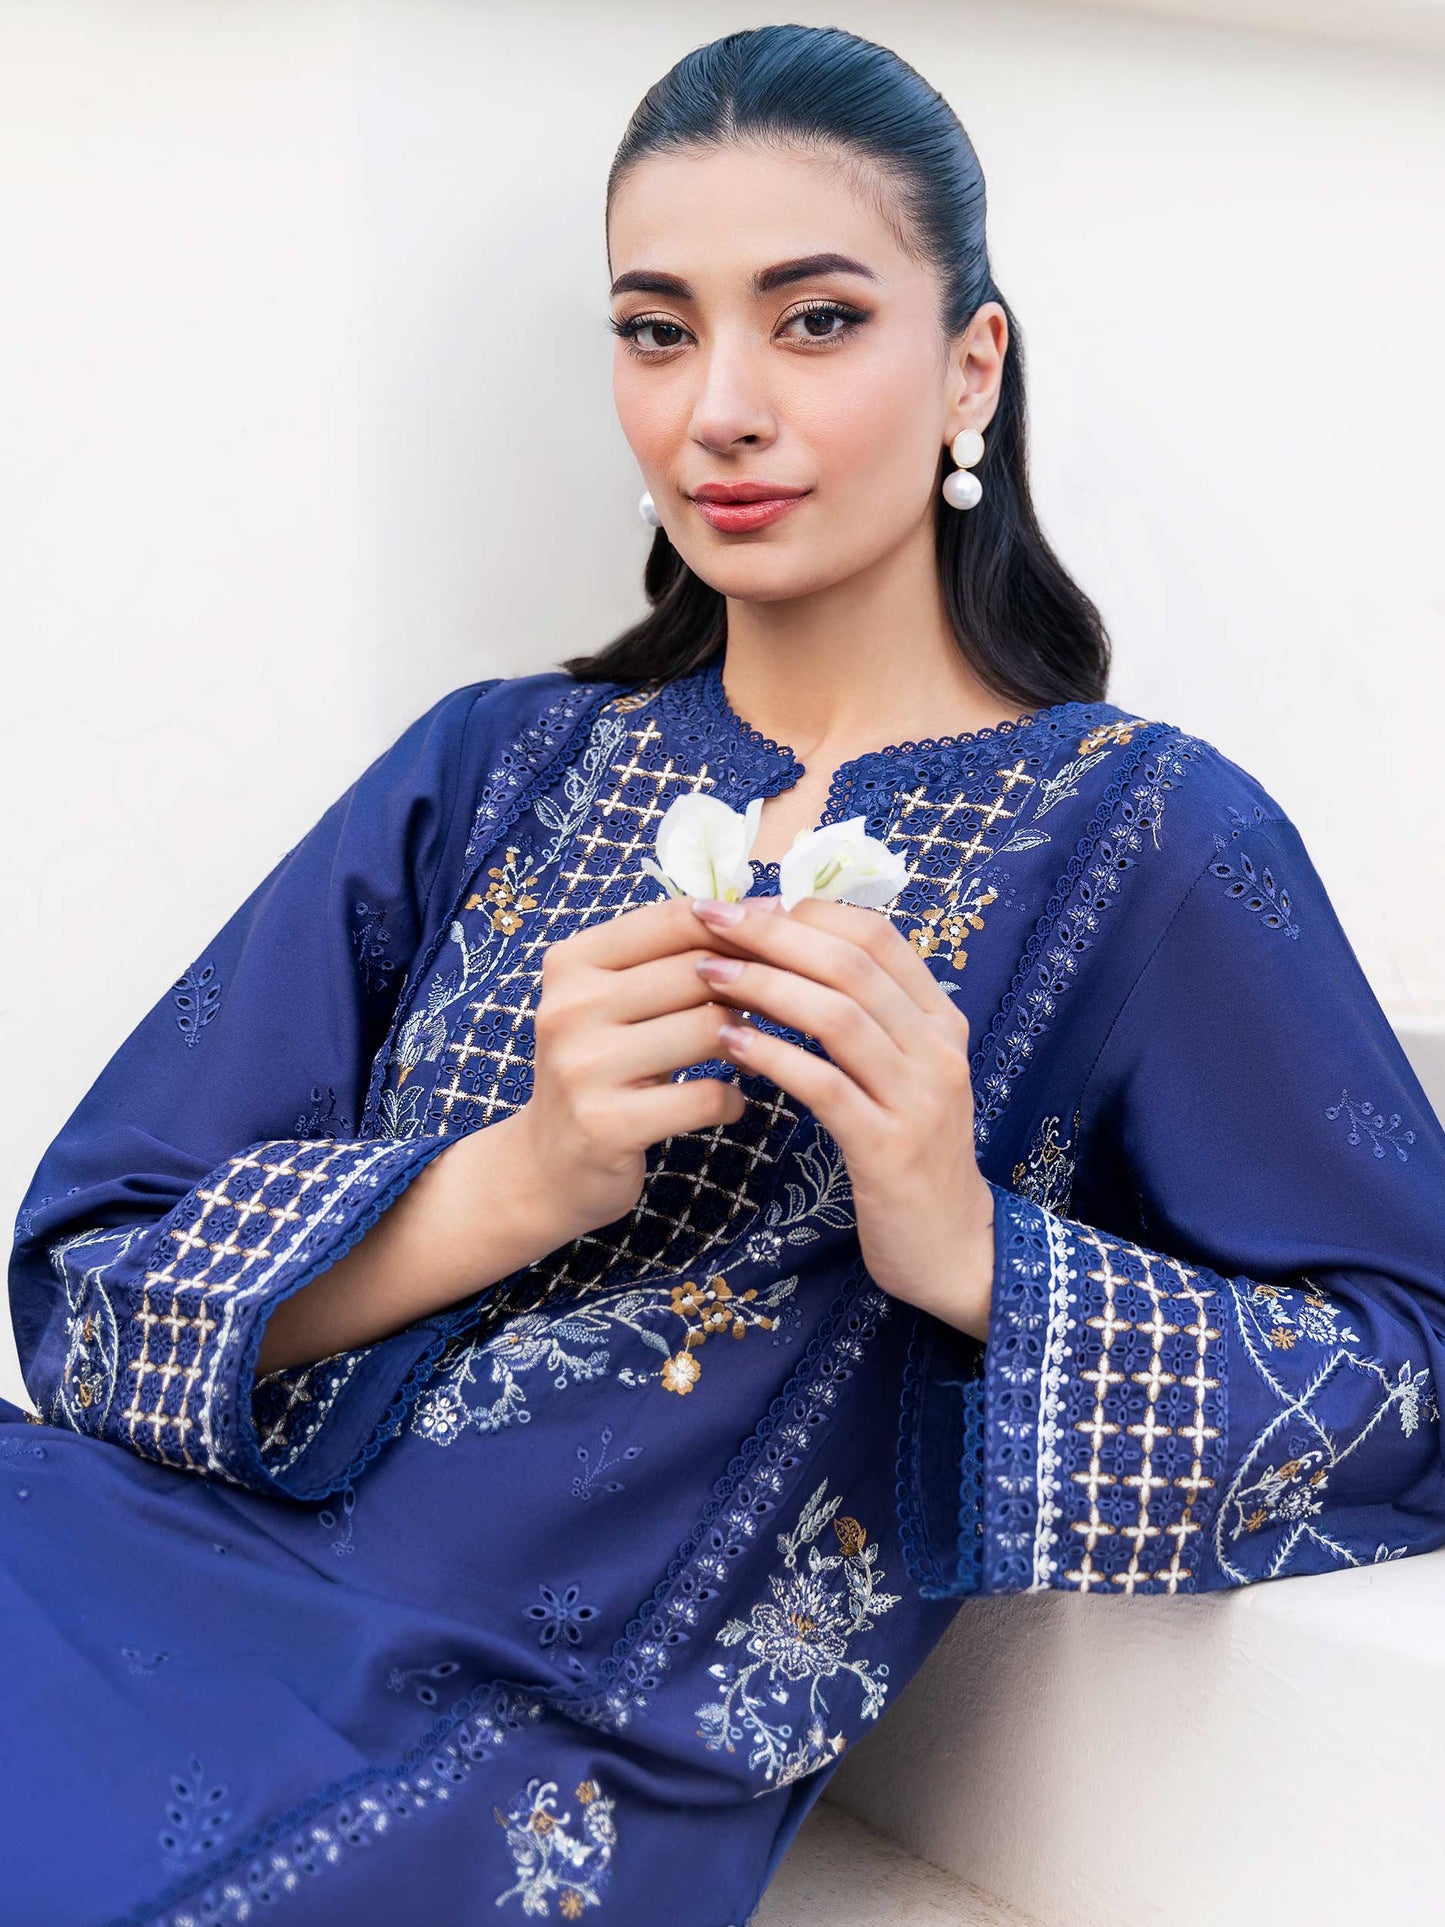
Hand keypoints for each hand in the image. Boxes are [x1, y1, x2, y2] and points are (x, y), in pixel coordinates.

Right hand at [510, 896, 752, 1248]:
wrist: (547, 1164)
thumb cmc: (600, 1068)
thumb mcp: (614, 1003)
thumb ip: (670, 959)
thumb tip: (767, 913)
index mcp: (571, 962)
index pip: (672, 920)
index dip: (738, 924)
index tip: (782, 933)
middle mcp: (569, 1007)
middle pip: (699, 971)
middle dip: (754, 985)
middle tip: (785, 1005)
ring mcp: (583, 1067)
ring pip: (709, 1028)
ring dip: (749, 1043)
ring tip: (755, 1054)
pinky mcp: (606, 1123)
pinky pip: (705, 1095)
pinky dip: (732, 1099)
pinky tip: (727, 1103)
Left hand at [690, 894, 995, 1339]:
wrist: (952, 1249)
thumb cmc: (908, 1154)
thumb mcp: (899, 1075)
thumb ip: (862, 1019)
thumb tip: (787, 956)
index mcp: (941, 1020)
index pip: (877, 935)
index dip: (806, 912)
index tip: (745, 906)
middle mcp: (937, 1048)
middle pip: (852, 964)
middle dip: (773, 935)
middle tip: (709, 922)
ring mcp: (919, 1098)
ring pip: (839, 1016)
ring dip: (765, 987)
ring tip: (706, 974)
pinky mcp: (889, 1149)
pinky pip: (826, 1086)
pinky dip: (774, 1057)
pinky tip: (729, 1044)